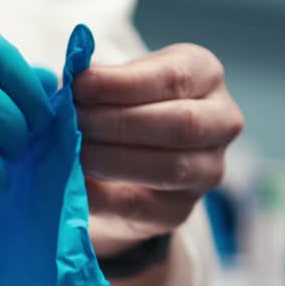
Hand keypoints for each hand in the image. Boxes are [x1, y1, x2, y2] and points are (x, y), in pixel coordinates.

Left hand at [72, 44, 242, 256]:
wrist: (125, 162)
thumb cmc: (119, 104)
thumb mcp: (112, 82)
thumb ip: (92, 81)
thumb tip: (63, 86)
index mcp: (205, 75)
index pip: (174, 78)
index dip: (123, 83)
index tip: (80, 84)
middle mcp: (221, 121)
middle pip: (180, 123)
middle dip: (118, 122)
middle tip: (72, 120)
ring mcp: (207, 171)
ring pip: (170, 167)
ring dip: (111, 158)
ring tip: (72, 149)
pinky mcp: (179, 211)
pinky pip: (140, 206)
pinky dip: (101, 195)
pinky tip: (74, 182)